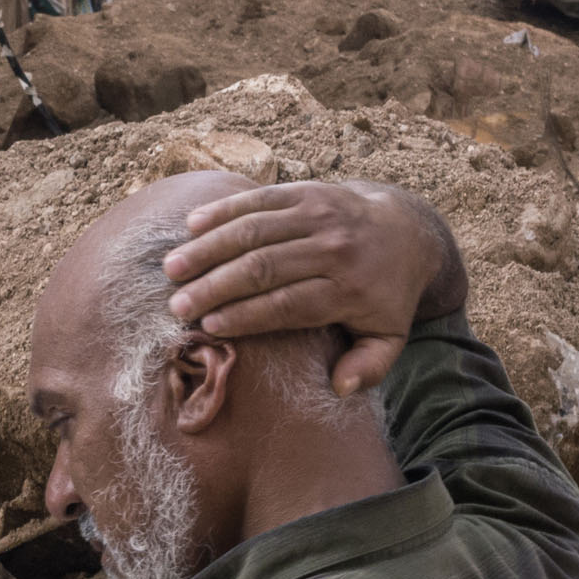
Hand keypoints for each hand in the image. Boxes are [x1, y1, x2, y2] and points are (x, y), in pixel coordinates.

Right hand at [161, 181, 464, 393]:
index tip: (208, 326)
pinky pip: (260, 198)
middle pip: (265, 267)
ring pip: (255, 230)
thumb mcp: (389, 338)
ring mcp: (321, 213)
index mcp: (351, 289)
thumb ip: (369, 367)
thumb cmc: (386, 296)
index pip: (288, 304)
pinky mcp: (308, 190)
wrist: (406, 233)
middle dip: (216, 287)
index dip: (246, 315)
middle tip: (177, 304)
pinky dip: (223, 210)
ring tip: (172, 268)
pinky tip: (191, 227)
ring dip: (209, 249)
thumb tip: (339, 388)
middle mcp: (335, 248)